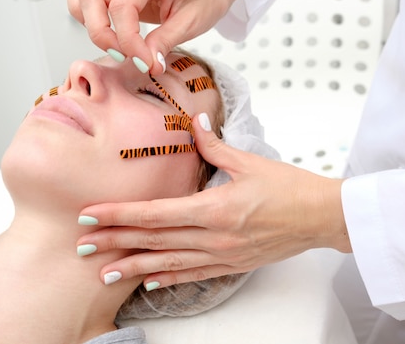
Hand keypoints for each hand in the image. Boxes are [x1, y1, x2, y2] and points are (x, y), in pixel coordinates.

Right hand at [66, 0, 240, 74]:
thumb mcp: (191, 24)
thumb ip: (165, 42)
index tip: (143, 63)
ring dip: (91, 25)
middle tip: (126, 57)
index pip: (123, 5)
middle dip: (102, 34)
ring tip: (118, 46)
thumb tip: (148, 65)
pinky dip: (86, 14)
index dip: (127, 39)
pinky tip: (108, 31)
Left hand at [76, 115, 350, 287]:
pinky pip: (193, 273)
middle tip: (83, 246)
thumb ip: (215, 146)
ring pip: (168, 263)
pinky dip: (168, 277)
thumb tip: (194, 125)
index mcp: (216, 208)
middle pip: (154, 240)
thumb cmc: (291, 189)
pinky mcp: (232, 264)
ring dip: (134, 267)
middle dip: (115, 242)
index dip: (120, 214)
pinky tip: (149, 280)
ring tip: (104, 272)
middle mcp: (214, 236)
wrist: (321, 217)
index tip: (91, 214)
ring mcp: (222, 254)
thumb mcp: (251, 162)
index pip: (155, 213)